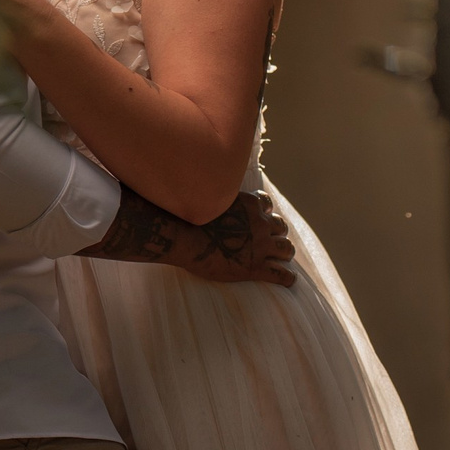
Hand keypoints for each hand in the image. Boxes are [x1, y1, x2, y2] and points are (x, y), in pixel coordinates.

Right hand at [89, 186, 296, 287]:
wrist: (180, 238)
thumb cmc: (180, 215)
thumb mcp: (190, 192)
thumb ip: (188, 186)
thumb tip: (161, 167)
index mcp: (246, 204)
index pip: (266, 205)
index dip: (264, 212)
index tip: (261, 217)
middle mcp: (259, 223)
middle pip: (280, 226)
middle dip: (278, 232)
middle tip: (275, 240)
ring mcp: (260, 246)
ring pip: (286, 248)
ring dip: (285, 252)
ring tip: (283, 258)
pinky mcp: (256, 268)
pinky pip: (281, 274)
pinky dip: (286, 278)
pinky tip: (287, 281)